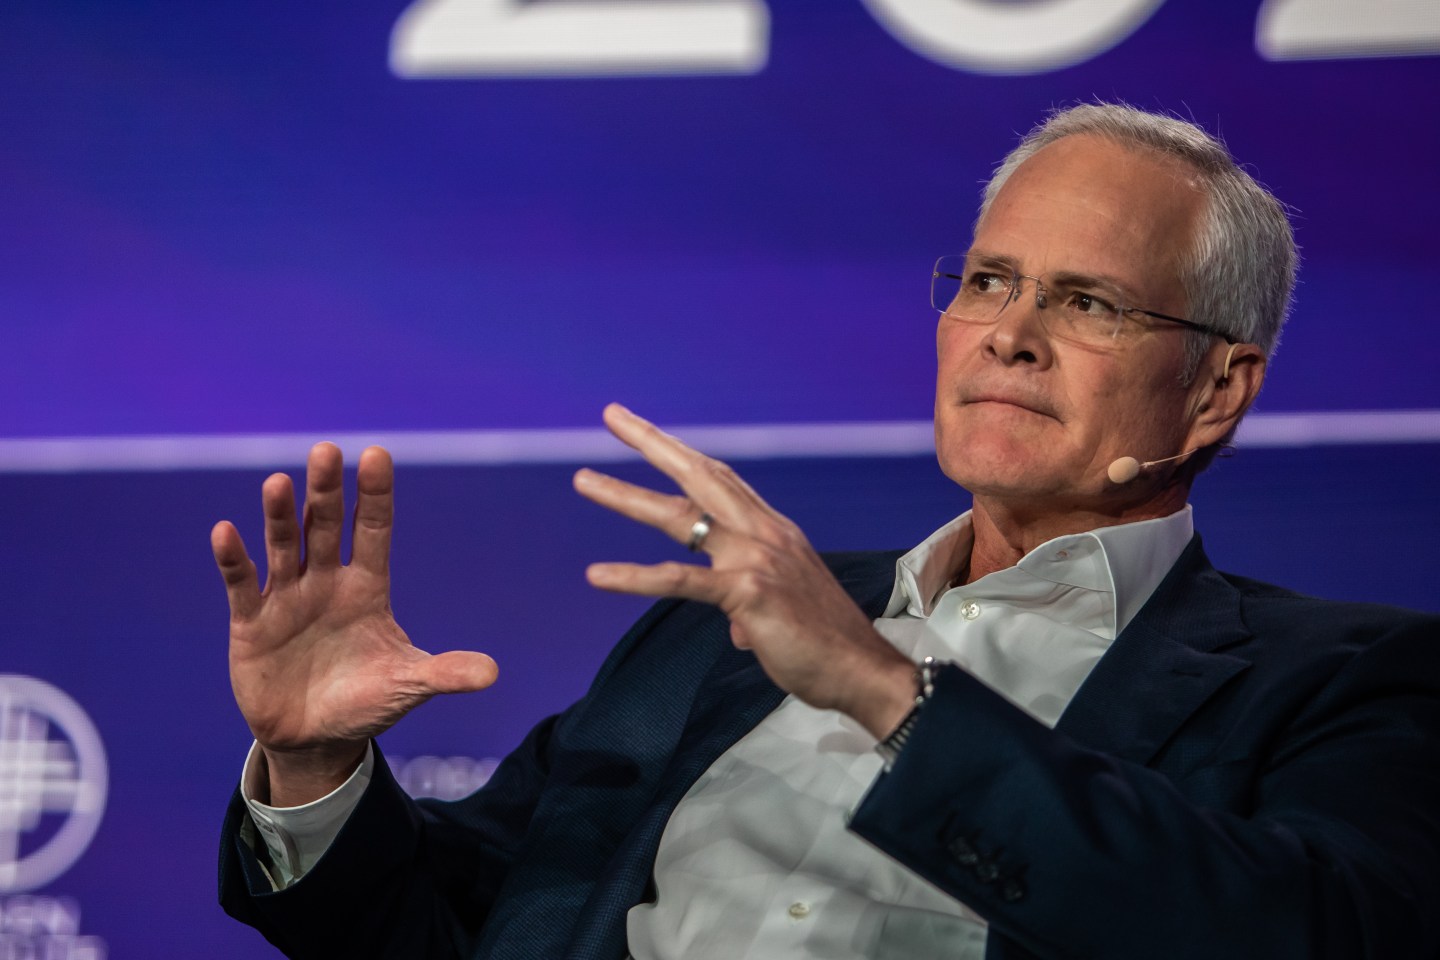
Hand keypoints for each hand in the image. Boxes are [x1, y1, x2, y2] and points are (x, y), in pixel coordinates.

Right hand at [212, 443, 497, 804]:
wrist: (316, 739)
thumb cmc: (366, 701)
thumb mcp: (407, 686)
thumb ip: (444, 674)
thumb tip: (493, 673)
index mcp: (367, 588)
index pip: (373, 530)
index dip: (374, 495)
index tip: (377, 454)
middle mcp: (326, 582)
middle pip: (325, 527)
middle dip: (326, 491)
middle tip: (326, 451)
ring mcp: (287, 599)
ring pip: (284, 546)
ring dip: (280, 517)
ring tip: (278, 483)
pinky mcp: (252, 623)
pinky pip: (242, 585)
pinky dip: (233, 560)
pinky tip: (226, 532)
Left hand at [573, 405, 914, 738]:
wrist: (863, 671)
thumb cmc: (825, 645)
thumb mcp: (782, 611)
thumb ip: (751, 606)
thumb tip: (738, 625)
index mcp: (773, 531)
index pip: (721, 480)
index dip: (682, 453)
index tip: (648, 432)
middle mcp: (763, 533)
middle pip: (699, 475)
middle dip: (653, 442)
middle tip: (612, 415)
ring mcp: (755, 559)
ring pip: (681, 517)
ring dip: (627, 496)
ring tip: (583, 481)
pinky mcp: (747, 594)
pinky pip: (680, 581)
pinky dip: (635, 576)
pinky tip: (598, 575)